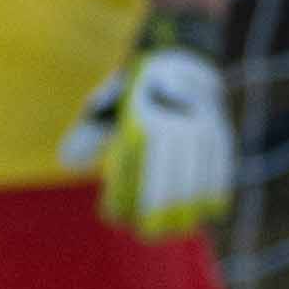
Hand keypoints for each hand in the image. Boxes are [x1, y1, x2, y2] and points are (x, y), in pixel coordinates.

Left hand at [59, 15, 234, 236]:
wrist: (180, 54)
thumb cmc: (133, 89)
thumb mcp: (104, 102)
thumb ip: (87, 132)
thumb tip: (67, 163)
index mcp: (139, 118)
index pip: (131, 172)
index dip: (126, 199)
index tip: (117, 219)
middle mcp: (171, 123)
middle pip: (167, 181)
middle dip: (157, 212)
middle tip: (148, 234)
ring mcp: (199, 128)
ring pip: (196, 178)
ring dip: (186, 209)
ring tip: (176, 229)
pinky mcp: (220, 131)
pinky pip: (221, 167)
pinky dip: (215, 191)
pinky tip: (208, 212)